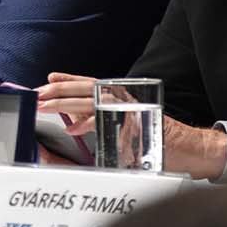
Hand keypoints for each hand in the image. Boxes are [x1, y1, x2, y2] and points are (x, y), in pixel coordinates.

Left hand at [36, 72, 226, 178]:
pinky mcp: (133, 125)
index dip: (69, 80)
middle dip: (58, 92)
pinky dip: (88, 124)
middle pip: (85, 90)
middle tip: (38, 95)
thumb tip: (74, 121)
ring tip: (46, 106)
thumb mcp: (126, 123)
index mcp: (120, 96)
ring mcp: (128, 109)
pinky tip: (73, 128)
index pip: (90, 84)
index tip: (49, 78)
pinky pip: (106, 122)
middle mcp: (123, 98)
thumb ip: (102, 119)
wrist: (188, 148)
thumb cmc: (157, 137)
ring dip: (66, 104)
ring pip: (90, 102)